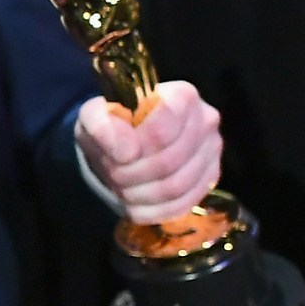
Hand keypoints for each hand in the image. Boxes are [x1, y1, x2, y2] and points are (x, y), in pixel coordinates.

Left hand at [76, 80, 223, 222]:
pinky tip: (136, 202)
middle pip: (169, 160)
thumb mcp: (93, 118)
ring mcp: (211, 152)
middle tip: (113, 174)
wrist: (122, 149)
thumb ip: (101, 124)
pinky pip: (182, 204)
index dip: (135, 147)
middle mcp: (205, 120)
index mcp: (180, 96)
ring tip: (122, 188)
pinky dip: (152, 210)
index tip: (117, 153)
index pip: (163, 126)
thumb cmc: (112, 128)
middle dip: (132, 173)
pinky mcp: (209, 180)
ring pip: (176, 186)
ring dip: (140, 194)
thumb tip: (125, 151)